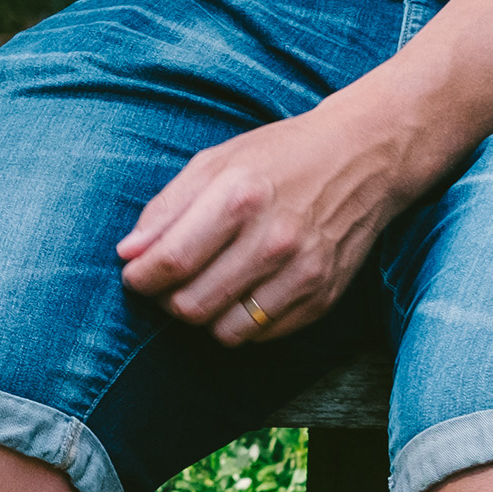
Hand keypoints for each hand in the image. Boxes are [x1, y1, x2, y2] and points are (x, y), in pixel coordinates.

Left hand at [112, 98, 434, 343]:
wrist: (364, 157)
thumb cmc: (280, 156)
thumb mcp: (216, 162)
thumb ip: (167, 208)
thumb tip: (128, 254)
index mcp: (240, 197)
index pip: (171, 262)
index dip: (140, 277)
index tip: (134, 274)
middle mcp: (274, 240)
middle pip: (192, 305)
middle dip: (166, 300)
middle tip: (166, 283)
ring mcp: (303, 272)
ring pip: (225, 331)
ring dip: (203, 317)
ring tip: (202, 288)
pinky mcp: (323, 296)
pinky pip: (261, 335)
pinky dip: (240, 323)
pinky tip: (240, 292)